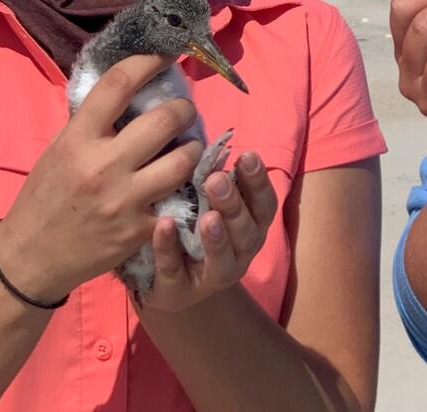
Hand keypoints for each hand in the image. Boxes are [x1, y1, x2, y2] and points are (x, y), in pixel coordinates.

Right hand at [0, 54, 205, 303]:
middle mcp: (103, 165)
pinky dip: (188, 190)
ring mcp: (125, 199)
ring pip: (184, 160)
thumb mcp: (60, 149)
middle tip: (184, 111)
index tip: (167, 53)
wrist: (32, 256)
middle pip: (165, 120)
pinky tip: (185, 185)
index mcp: (78, 139)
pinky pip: (180, 200)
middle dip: (184, 109)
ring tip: (189, 147)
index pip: (118, 83)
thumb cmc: (45, 196)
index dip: (149, 60)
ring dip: (194, 148)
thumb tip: (129, 87)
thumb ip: (93, 121)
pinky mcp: (141, 229)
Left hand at [134, 149, 279, 313]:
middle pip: (246, 230)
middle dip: (234, 204)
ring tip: (207, 217)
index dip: (258, 182)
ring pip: (222, 259)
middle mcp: (240, 253)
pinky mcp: (179, 292)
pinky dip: (169, 248)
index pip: (264, 203)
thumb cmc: (192, 227)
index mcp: (251, 226)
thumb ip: (212, 178)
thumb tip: (201, 135)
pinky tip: (163, 226)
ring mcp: (212, 276)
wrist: (166, 280)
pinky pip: (174, 270)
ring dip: (216, 237)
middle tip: (216, 179)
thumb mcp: (206, 201)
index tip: (247, 156)